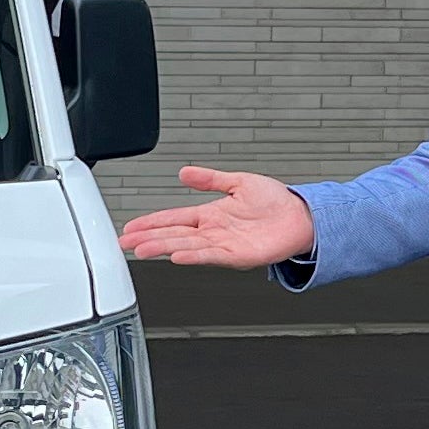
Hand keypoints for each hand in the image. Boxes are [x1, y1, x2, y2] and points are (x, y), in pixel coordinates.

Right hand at [118, 165, 316, 271]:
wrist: (302, 217)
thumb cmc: (276, 203)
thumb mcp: (239, 181)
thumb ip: (210, 179)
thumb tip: (185, 172)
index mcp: (211, 214)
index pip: (173, 218)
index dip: (151, 221)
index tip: (131, 226)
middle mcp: (213, 231)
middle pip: (173, 234)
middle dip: (148, 238)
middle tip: (126, 242)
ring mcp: (223, 245)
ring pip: (186, 246)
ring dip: (163, 248)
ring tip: (142, 250)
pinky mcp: (237, 256)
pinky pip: (210, 256)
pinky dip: (193, 256)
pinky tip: (177, 256)